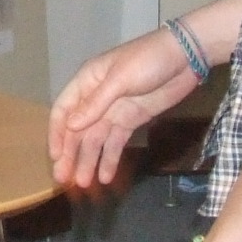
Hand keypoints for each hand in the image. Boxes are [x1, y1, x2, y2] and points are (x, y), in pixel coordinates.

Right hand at [48, 28, 203, 190]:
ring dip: (88, 160)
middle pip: (77, 130)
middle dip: (71, 154)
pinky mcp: (131, 121)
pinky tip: (105, 176)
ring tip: (84, 184)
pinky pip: (116, 142)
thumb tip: (70, 126)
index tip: (55, 156)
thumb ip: (95, 104)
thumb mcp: (120, 79)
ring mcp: (114, 111)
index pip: (64, 110)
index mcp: (87, 82)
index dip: (57, 134)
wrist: (185, 57)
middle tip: (65, 179)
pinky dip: (110, 159)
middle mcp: (96, 99)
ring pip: (95, 140)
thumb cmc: (148, 59)